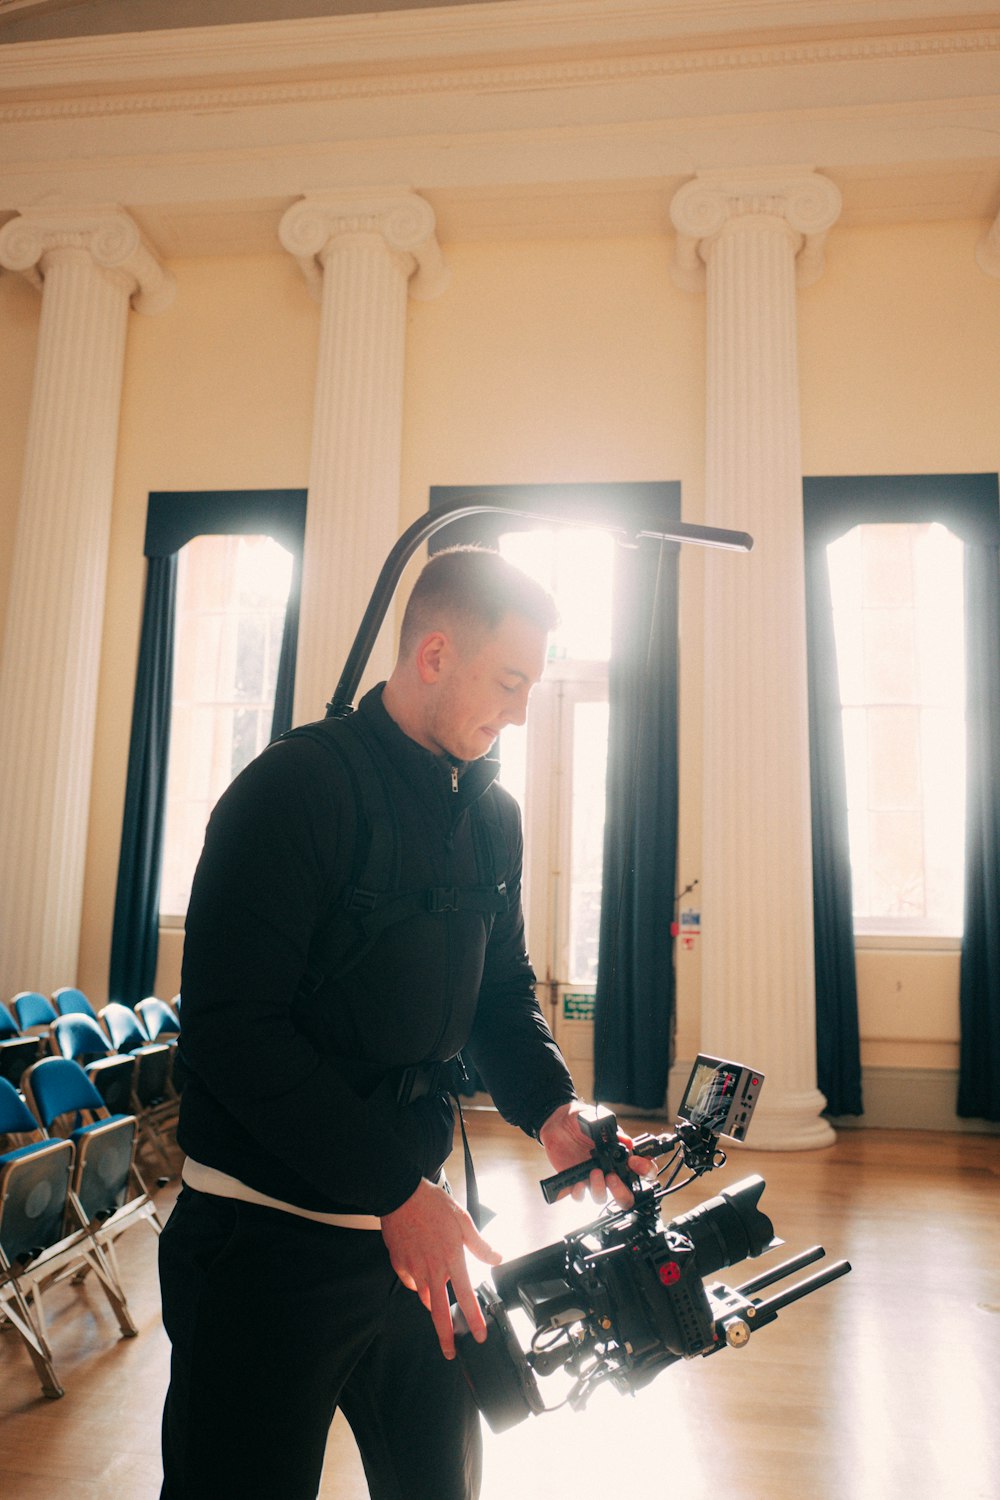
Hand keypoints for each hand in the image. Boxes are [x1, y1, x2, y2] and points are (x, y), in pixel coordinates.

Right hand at [381, 1179, 502, 1359]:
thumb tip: (495, 1258)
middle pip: (439, 1313)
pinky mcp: (399, 1264)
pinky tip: (421, 1274)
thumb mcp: (463, 1220)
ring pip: (425, 1297)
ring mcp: (414, 1269)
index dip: (474, 1319)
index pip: (466, 1297)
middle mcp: (432, 1270)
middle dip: (446, 1337)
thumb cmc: (431, 1204)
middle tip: (450, 1352)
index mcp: (451, 1259)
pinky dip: (417, 1283)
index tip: (479, 1335)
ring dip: (434, 1303)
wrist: (399, 1196)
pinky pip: (411, 1282)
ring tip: (440, 1300)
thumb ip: (480, 1245)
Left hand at [538, 1101, 653, 1208]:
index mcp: (622, 1155)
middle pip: (627, 1194)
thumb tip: (628, 1142)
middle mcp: (611, 1170)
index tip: (633, 1162)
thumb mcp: (597, 1119)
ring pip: (604, 1198)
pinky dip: (580, 1193)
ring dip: (600, 1189)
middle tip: (613, 1178)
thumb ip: (613, 1131)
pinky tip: (577, 1182)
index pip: (644, 1169)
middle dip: (623, 1192)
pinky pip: (581, 1196)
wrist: (557, 1122)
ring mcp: (595, 1178)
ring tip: (594, 1172)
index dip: (645, 1170)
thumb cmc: (580, 1119)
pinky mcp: (577, 1181)